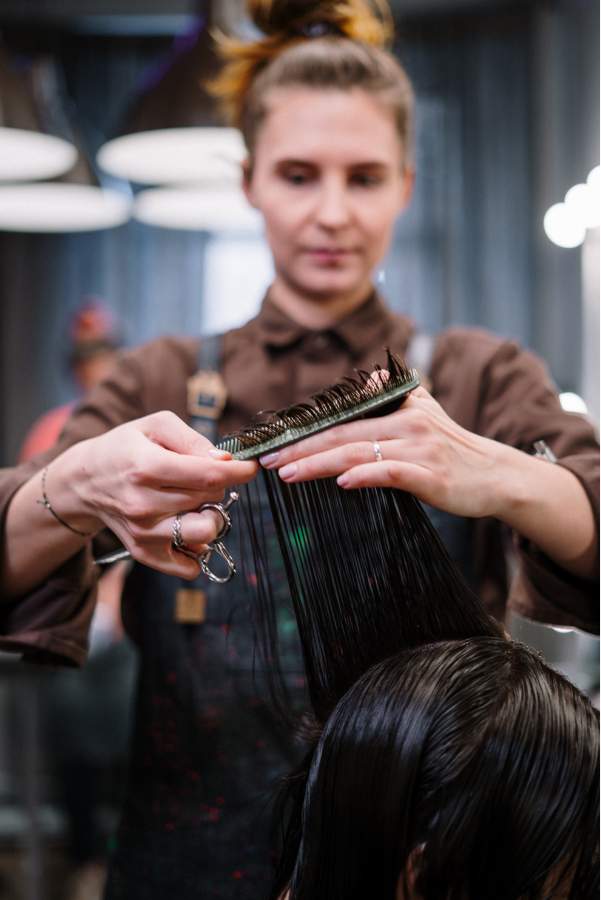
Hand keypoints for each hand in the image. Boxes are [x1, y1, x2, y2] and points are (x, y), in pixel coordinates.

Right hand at [61, 411, 256, 578]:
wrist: (85, 481)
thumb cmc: (126, 448)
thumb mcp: (155, 426)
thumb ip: (193, 440)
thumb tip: (225, 462)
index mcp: (146, 467)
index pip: (208, 475)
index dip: (239, 471)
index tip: (250, 467)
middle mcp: (143, 504)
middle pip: (210, 499)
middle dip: (218, 485)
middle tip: (203, 476)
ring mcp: (144, 532)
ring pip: (205, 533)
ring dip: (212, 516)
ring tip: (198, 503)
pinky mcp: (144, 553)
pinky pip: (189, 566)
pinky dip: (197, 550)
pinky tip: (188, 526)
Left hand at [261, 385, 515, 519]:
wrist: (497, 476)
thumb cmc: (454, 448)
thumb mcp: (426, 411)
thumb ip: (394, 395)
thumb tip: (368, 377)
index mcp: (399, 409)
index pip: (342, 419)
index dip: (305, 431)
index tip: (273, 443)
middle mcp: (407, 424)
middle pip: (342, 435)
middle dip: (300, 448)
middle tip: (267, 460)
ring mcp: (419, 449)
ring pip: (358, 453)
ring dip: (319, 463)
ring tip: (288, 474)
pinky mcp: (431, 476)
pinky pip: (392, 472)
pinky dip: (366, 476)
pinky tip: (343, 482)